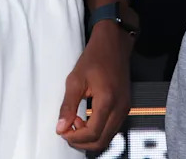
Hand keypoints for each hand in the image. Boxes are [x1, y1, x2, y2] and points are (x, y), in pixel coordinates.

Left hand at [55, 22, 131, 152]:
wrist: (113, 44)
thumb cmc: (96, 57)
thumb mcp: (75, 79)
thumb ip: (67, 106)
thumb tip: (61, 127)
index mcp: (107, 100)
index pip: (93, 133)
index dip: (75, 137)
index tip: (63, 130)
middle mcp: (120, 108)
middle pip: (101, 141)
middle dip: (81, 141)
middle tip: (68, 129)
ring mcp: (124, 108)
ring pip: (107, 138)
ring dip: (89, 136)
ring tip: (76, 121)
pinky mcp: (125, 107)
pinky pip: (111, 129)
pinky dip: (98, 130)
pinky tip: (86, 118)